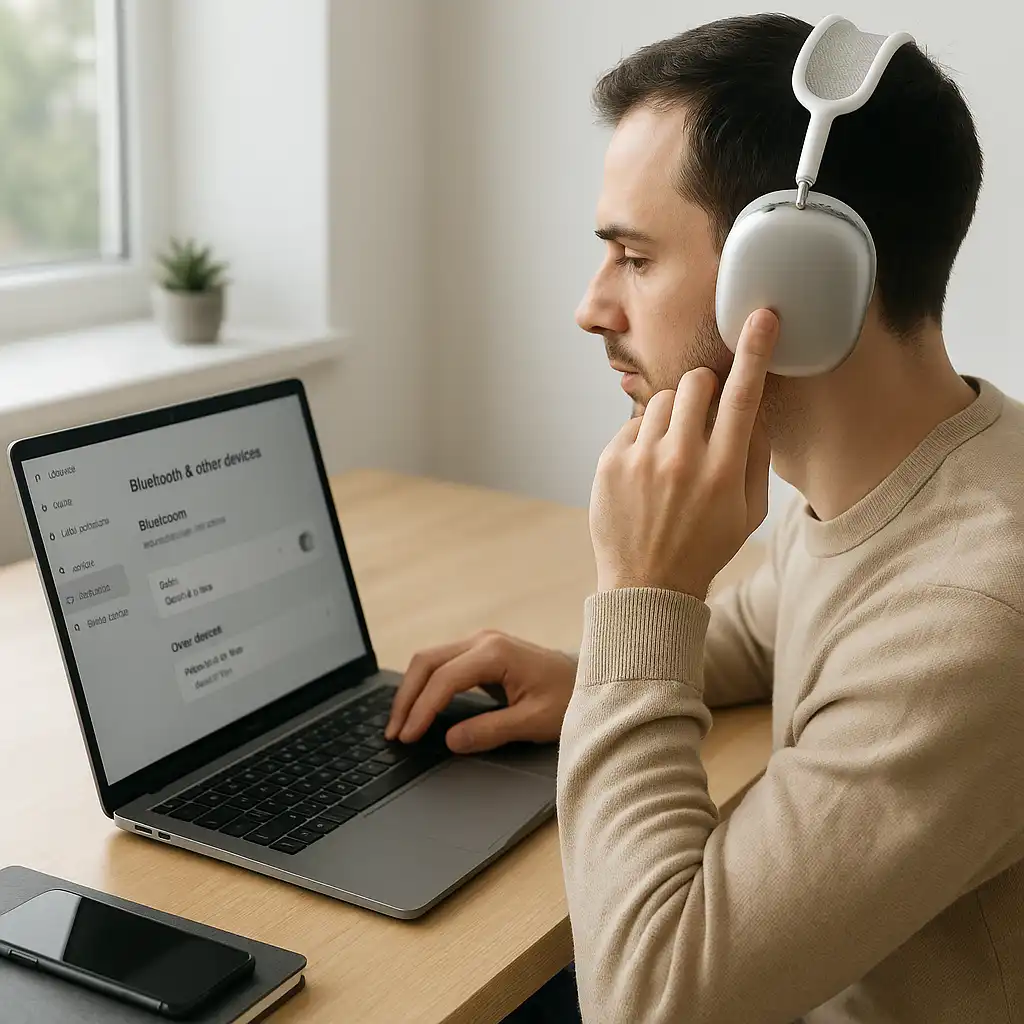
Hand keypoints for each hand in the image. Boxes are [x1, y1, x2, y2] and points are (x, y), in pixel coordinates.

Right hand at [385, 631, 577, 752]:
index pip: (444, 680)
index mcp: (495, 653)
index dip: (422, 710)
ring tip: (400, 724)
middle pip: (427, 661)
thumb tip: (451, 741)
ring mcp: (482, 643)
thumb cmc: (569, 699)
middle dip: (406, 697)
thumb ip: (490, 731)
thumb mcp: (533, 722)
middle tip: (393, 732)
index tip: (408, 737)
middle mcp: (484, 641)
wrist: (594, 679)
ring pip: (430, 660)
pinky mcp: (482, 652)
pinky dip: (425, 685)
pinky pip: (442, 664)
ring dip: (411, 690)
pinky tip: (419, 709)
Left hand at [590, 308, 778, 598]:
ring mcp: (641, 460)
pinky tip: (647, 472)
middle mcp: (681, 459)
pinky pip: (633, 423)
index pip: (743, 397)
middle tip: (703, 420)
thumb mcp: (749, 512)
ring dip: (673, 415)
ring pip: (662, 399)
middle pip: (696, 383)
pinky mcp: (610, 462)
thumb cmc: (705, 547)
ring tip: (672, 455)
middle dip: (704, 390)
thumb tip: (755, 408)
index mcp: (723, 471)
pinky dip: (644, 438)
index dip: (755, 351)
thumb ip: (755, 456)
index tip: (763, 316)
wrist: (647, 586)